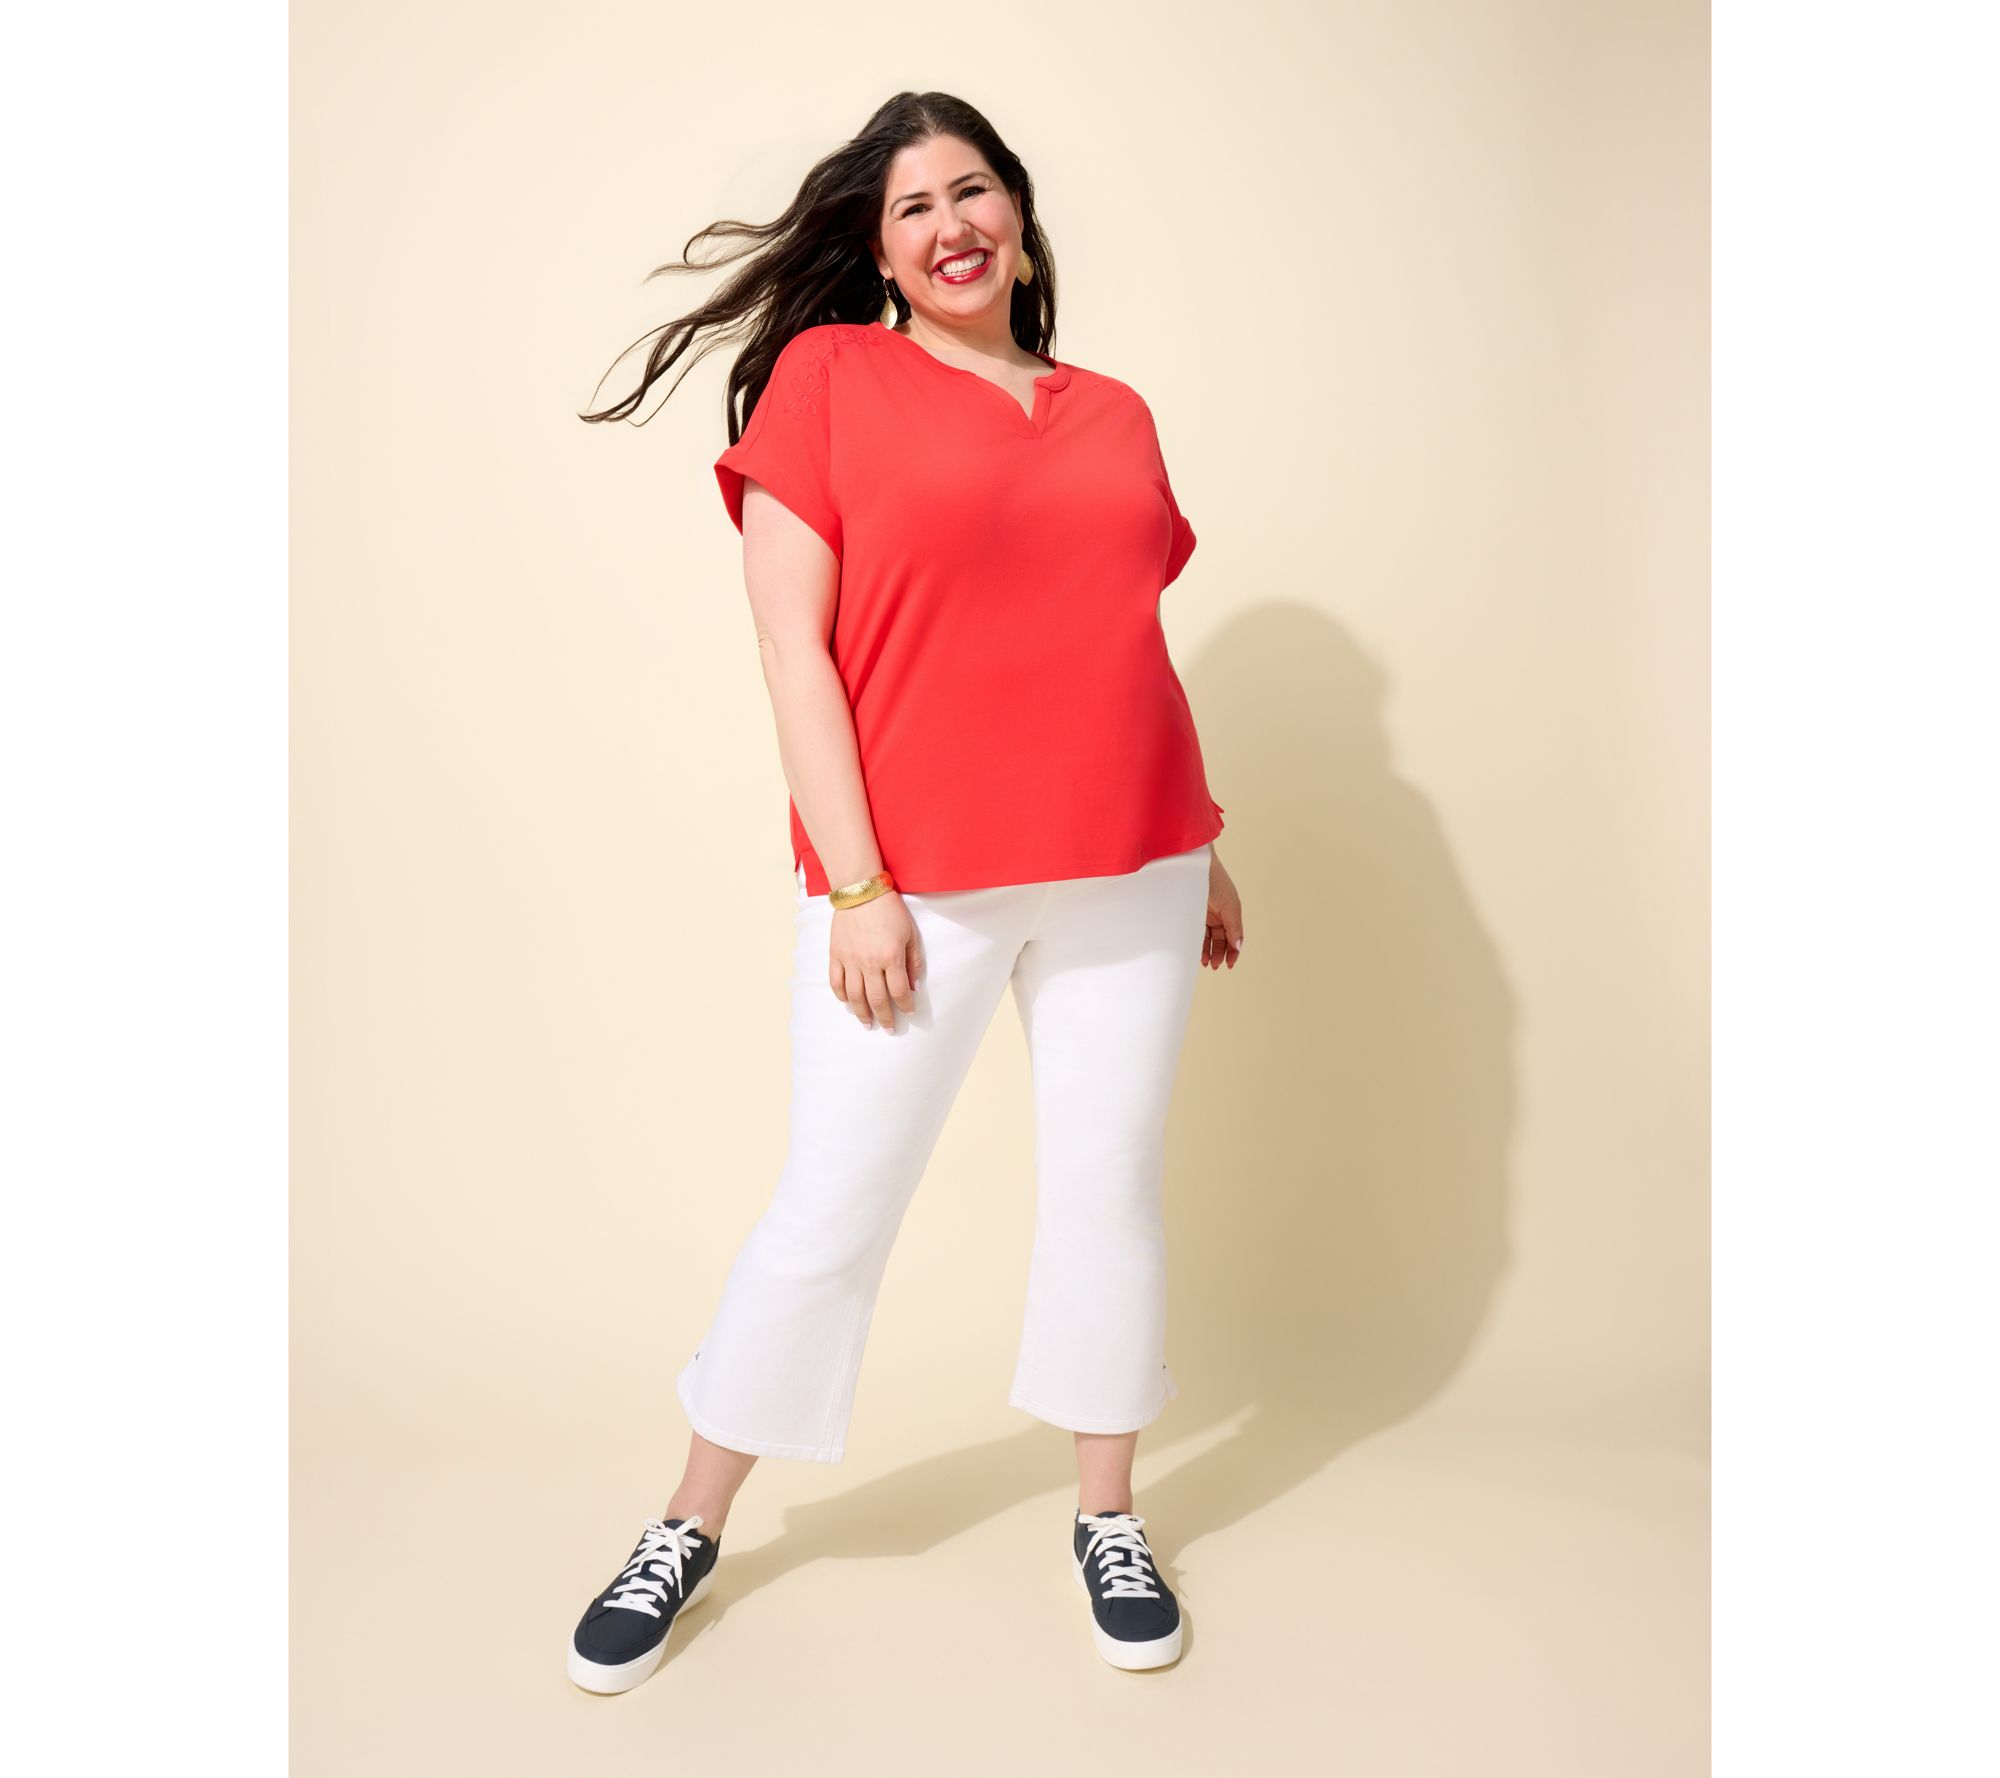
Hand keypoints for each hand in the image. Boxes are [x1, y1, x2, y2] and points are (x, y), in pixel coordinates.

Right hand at [828, 891, 922, 1030]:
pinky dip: (841, 995)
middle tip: (889, 1028)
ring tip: (868, 1023)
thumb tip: (914, 986)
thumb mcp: (910, 933)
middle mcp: (869, 963)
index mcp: (891, 957)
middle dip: (885, 1017)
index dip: (905, 1005)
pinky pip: (836, 982)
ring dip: (862, 1013)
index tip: (909, 1012)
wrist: (861, 891)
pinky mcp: (836, 955)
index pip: (899, 991)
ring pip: (854, 996)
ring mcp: (850, 960)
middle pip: (877, 999)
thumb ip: (913, 961)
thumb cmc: (889, 910)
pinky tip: (848, 1003)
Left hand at [1203, 849, 1243, 970]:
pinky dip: (1197, 943)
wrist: (1192, 863)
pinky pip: (1195, 932)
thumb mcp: (1229, 905)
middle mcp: (1218, 913)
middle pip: (1221, 939)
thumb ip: (1234, 927)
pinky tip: (1196, 953)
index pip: (1234, 936)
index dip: (1233, 951)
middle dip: (1219, 954)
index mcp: (1231, 910)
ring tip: (1206, 963)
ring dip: (1208, 951)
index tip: (1229, 965)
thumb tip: (1238, 947)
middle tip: (1215, 966)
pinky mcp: (1190, 912)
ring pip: (1208, 938)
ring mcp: (1204, 913)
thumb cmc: (1214, 880)